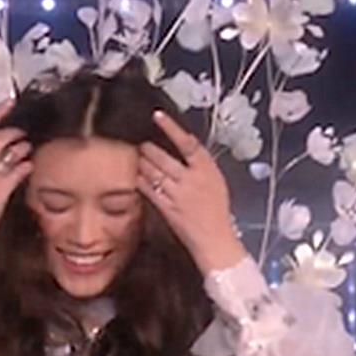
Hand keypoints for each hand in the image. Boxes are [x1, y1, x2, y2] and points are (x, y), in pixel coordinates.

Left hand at [139, 111, 247, 273]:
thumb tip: (185, 147)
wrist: (215, 239)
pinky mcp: (167, 208)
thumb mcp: (217, 182)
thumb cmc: (217, 211)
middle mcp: (192, 180)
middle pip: (164, 157)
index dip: (171, 128)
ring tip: (139, 158)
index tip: (159, 117)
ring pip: (153, 172)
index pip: (188, 142)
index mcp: (208, 170)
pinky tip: (137, 177)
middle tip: (143, 145)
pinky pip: (149, 189)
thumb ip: (201, 165)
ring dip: (143, 163)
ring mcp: (178, 194)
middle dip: (149, 150)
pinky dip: (141, 181)